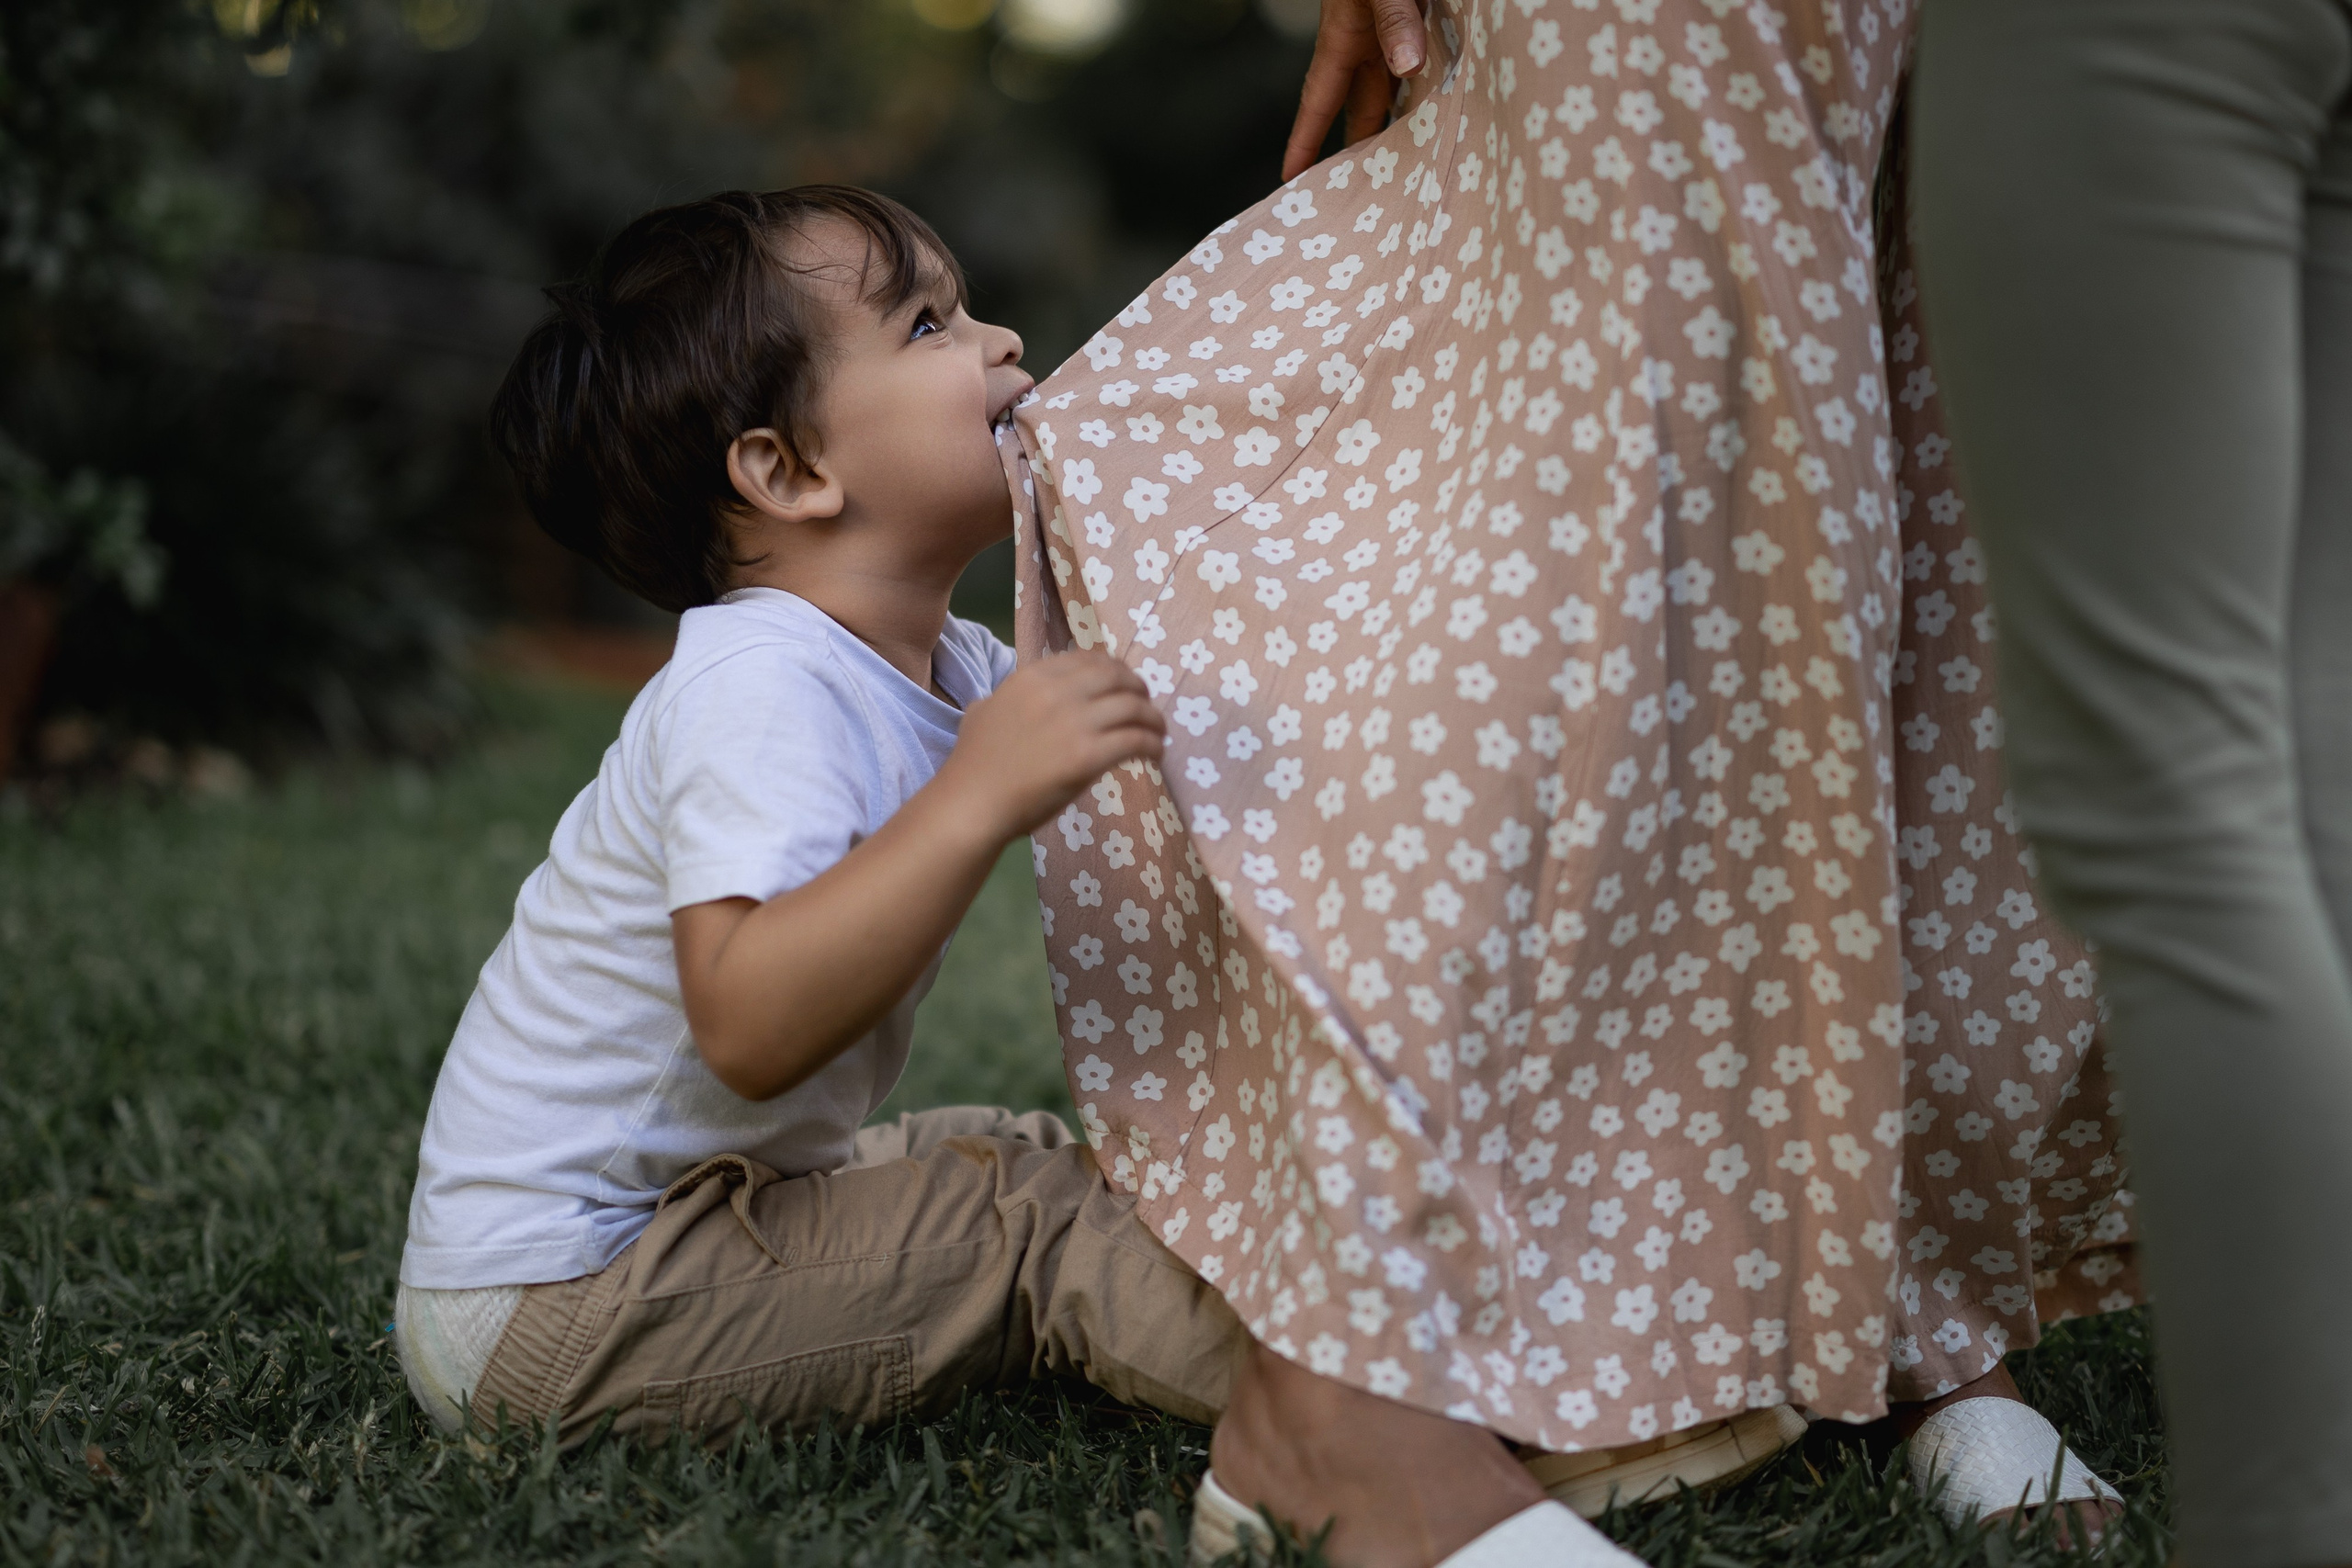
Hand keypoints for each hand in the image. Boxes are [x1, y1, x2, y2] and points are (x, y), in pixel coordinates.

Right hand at [940, 651, 1165, 842]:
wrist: (972, 802)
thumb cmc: (972, 764)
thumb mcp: (981, 712)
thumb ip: (1000, 699)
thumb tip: (1002, 700)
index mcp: (1033, 676)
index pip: (1087, 659)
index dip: (1113, 669)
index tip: (1123, 683)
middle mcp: (1057, 692)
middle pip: (1117, 676)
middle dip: (1139, 688)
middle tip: (1146, 704)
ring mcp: (1075, 723)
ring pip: (1133, 707)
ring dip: (1153, 718)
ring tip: (1157, 731)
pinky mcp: (1089, 756)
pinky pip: (1135, 740)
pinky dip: (1152, 744)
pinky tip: (1155, 753)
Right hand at [1283, 0, 1430, 181]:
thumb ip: (1393, 19)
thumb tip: (1408, 65)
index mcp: (1343, 37)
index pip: (1318, 100)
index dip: (1304, 141)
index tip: (1291, 177)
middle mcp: (1363, 42)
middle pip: (1359, 108)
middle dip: (1356, 150)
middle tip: (1358, 194)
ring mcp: (1388, 34)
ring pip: (1389, 92)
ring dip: (1394, 125)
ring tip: (1404, 165)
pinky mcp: (1415, 20)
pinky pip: (1418, 68)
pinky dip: (1424, 94)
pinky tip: (1437, 110)